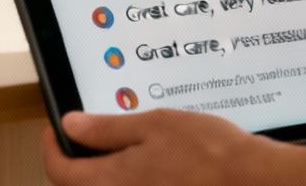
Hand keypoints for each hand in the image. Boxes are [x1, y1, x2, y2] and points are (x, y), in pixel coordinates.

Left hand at [42, 110, 283, 185]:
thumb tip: (71, 125)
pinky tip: (150, 161)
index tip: (55, 129)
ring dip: (106, 170)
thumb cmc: (210, 154)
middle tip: (86, 134)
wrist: (254, 181)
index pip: (59, 172)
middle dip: (77, 160)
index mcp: (112, 180)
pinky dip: (131, 177)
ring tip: (122, 144)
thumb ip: (107, 128)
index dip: (51, 148)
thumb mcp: (155, 125)